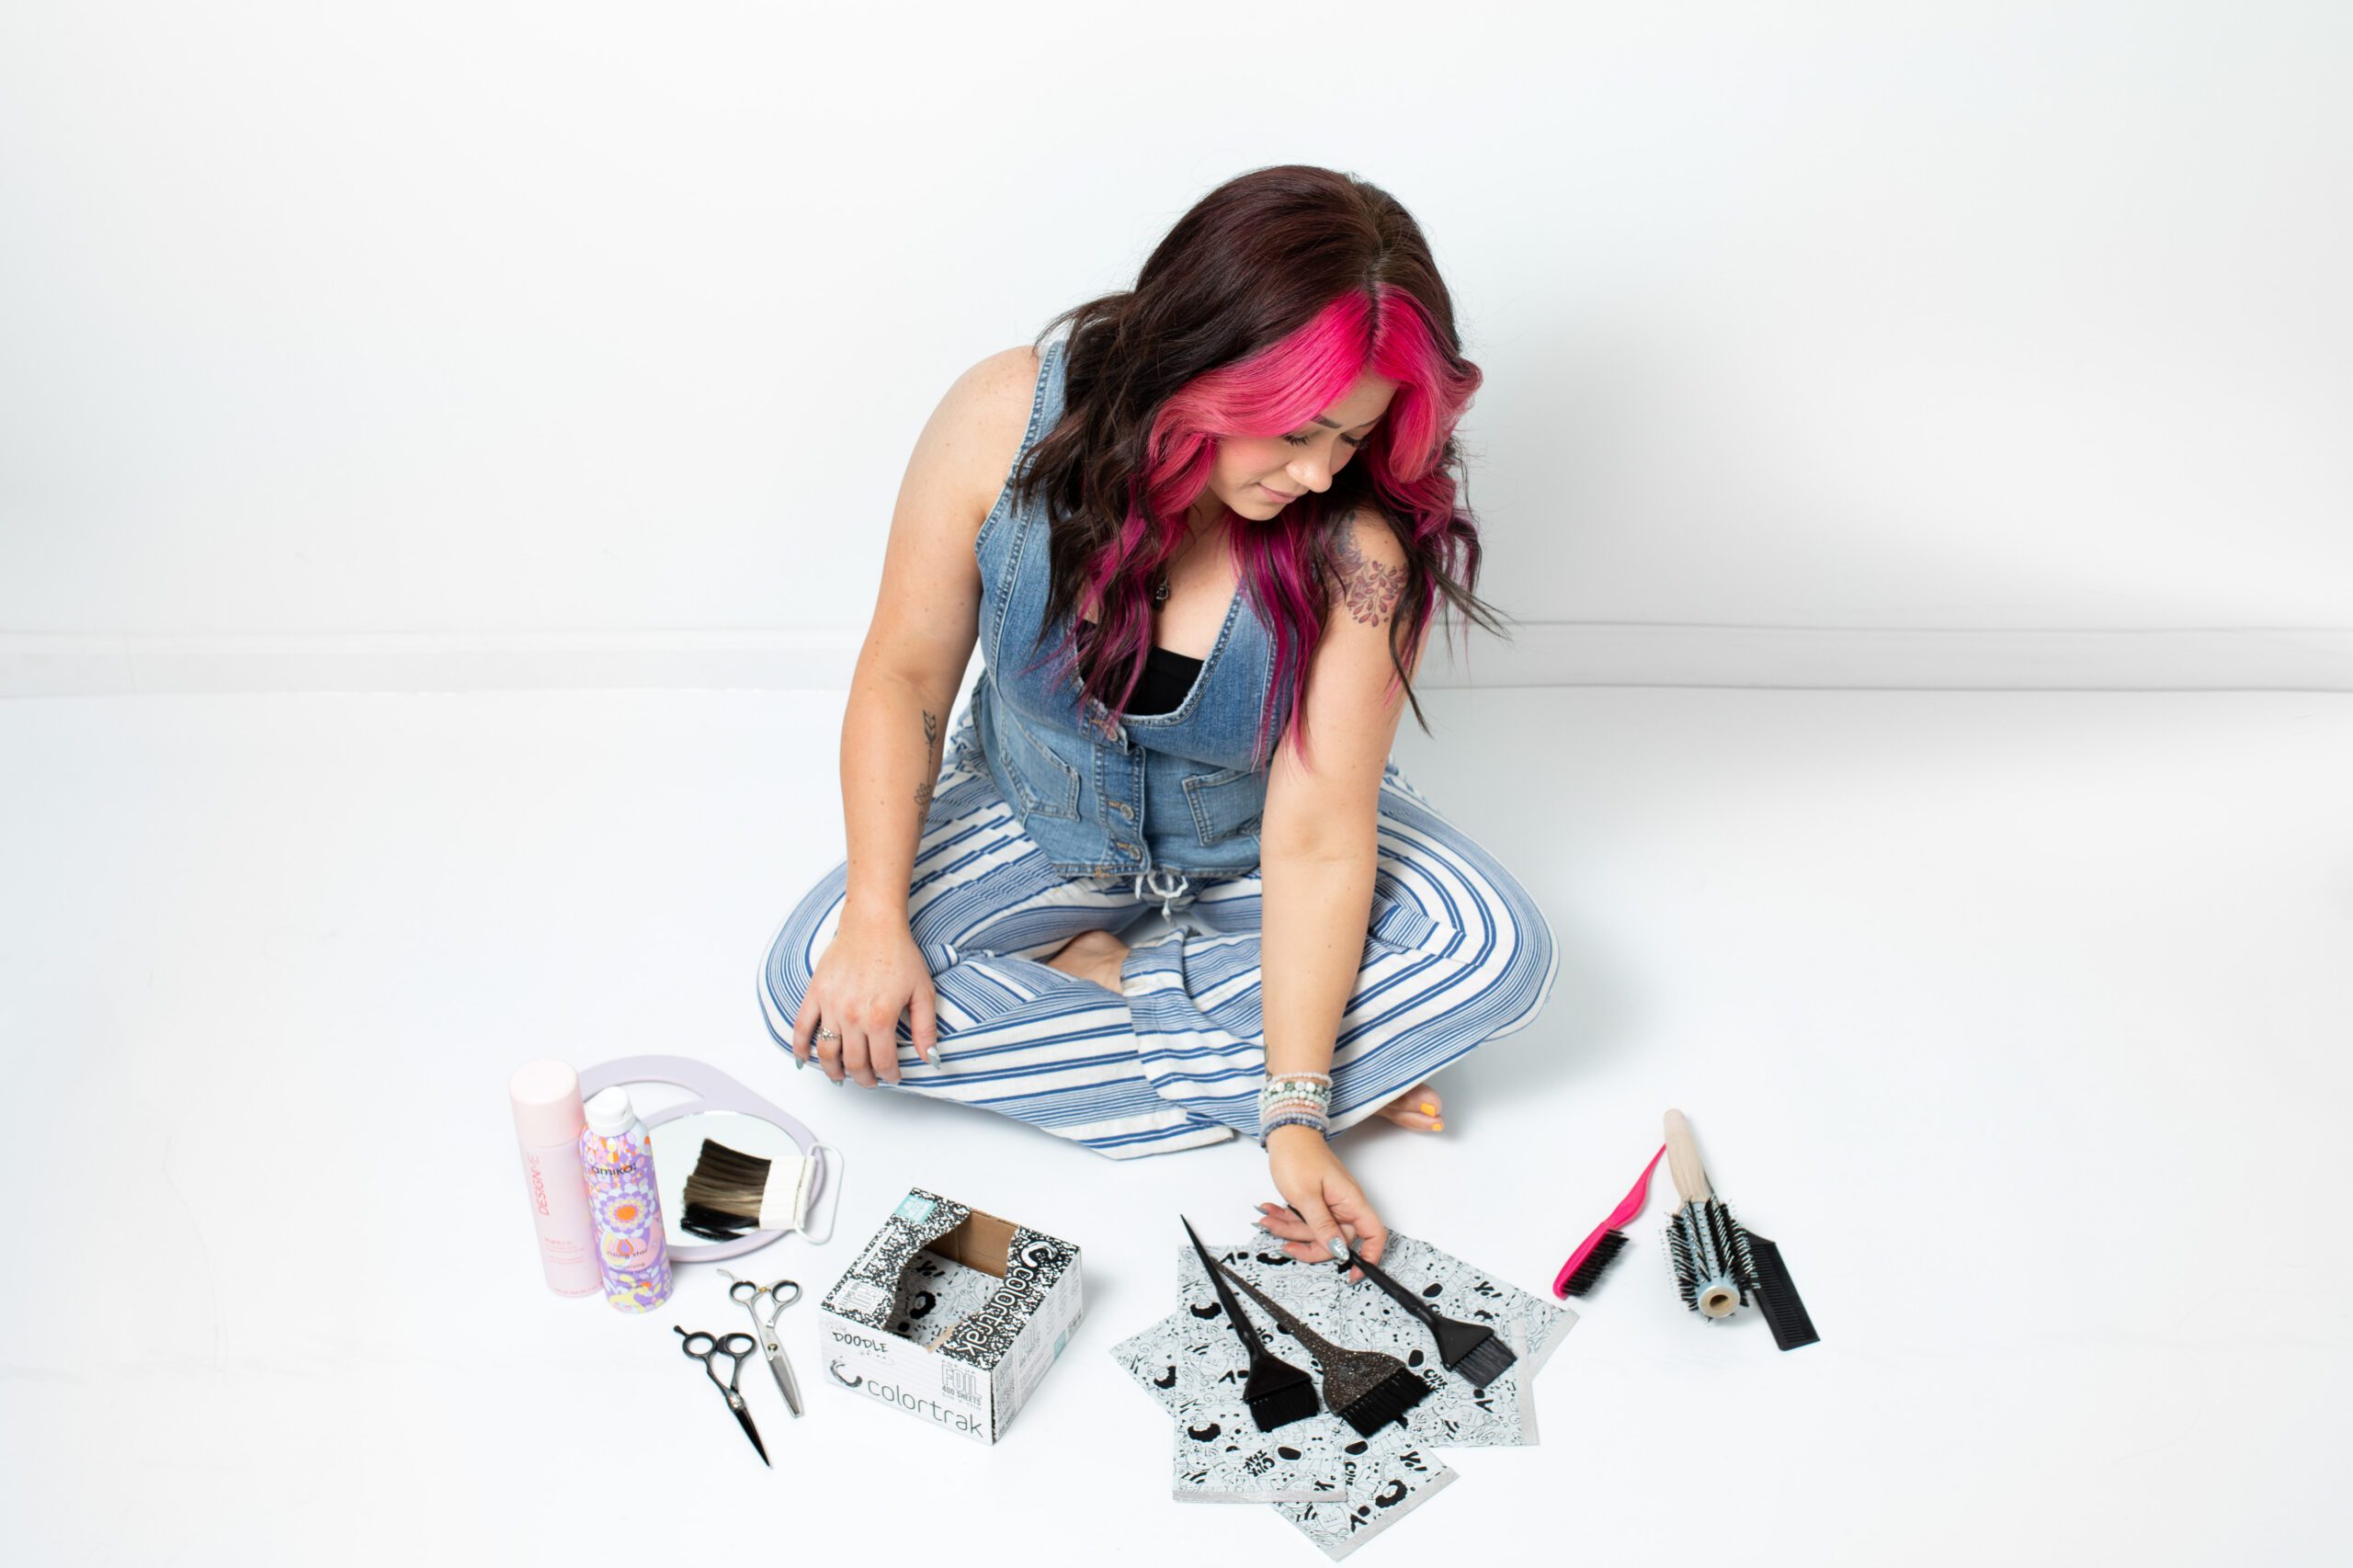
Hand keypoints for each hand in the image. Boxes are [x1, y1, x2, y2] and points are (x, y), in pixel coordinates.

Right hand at [791, 909, 938, 1086]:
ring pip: (826, 1052)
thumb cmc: (899, 954)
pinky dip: (800, 1047)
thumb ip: (925, 1029)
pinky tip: (804, 1059)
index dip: (889, 1075)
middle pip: (854, 1063)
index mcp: (880, 1018)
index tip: (892, 1076)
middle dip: (864, 1078)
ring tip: (841, 1076)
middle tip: (870, 1080)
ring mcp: (830, 1006)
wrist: (872, 925)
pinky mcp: (815, 994)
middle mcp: (852, 1016)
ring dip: (833, 1071)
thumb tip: (930, 1059)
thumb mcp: (923, 992)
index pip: (883, 1062)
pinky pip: (801, 1027)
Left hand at [1257, 1127, 1386, 1284]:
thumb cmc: (1298, 1156)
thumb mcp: (1306, 1196)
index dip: (1369, 1256)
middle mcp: (1344, 1204)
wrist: (1286, 1131)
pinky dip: (1287, 1218)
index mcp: (1350, 1202)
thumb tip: (1339, 1250)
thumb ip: (1322, 1226)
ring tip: (1268, 1218)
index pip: (1373, 1234)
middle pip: (1335, 1240)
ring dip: (1289, 1228)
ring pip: (1314, 1231)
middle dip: (1305, 1242)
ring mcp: (1329, 1203)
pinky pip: (1305, 1219)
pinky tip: (1271, 1210)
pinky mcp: (1316, 1201)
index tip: (1353, 1274)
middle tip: (1283, 1239)